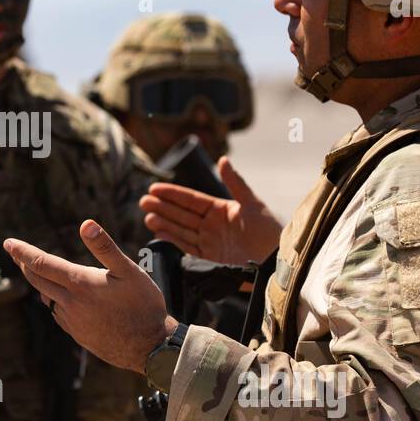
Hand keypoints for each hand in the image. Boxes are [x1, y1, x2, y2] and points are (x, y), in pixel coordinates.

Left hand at [3, 220, 173, 374]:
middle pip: (37, 280)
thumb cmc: (144, 305)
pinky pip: (58, 313)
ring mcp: (72, 321)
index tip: (8, 242)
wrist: (150, 348)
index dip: (22, 251)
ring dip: (40, 283)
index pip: (41, 263)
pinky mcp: (78, 334)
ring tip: (37, 271)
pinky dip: (54, 300)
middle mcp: (70, 303)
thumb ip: (105, 247)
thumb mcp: (129, 271)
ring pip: (47, 298)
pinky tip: (61, 298)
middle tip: (15, 253)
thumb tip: (86, 224)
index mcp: (80, 284)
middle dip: (24, 264)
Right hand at [140, 156, 280, 264]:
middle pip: (182, 214)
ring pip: (181, 229)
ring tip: (148, 216)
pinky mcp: (209, 259)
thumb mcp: (252, 204)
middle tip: (143, 201)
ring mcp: (209, 242)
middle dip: (162, 207)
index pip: (191, 199)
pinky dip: (172, 240)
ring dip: (164, 222)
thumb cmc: (269, 231)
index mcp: (220, 209)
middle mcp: (211, 225)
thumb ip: (235, 183)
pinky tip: (159, 233)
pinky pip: (186, 247)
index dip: (172, 193)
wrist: (276, 261)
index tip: (154, 188)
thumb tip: (222, 159)